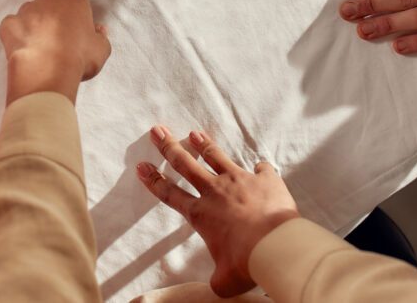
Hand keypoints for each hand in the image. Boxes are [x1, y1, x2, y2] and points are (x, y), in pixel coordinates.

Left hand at [0, 0, 110, 103]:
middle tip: (50, 13)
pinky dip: (17, 37)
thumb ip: (98, 39)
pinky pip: (12, 27)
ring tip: (41, 48)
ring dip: (33, 23)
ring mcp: (27, 10)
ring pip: (27, 10)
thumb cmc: (78, 60)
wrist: (48, 74)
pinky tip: (25, 52)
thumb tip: (97, 33)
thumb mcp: (100, 51)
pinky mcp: (9, 24)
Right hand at [137, 126, 299, 297]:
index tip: (141, 166)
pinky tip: (261, 166)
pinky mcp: (264, 179)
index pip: (170, 194)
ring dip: (203, 144)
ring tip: (194, 133)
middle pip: (186, 164)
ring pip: (217, 156)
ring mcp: (239, 180)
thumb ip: (218, 279)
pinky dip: (261, 170)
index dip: (154, 180)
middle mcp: (215, 191)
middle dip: (169, 146)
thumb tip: (217, 286)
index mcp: (201, 214)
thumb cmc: (246, 263)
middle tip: (157, 130)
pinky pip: (262, 170)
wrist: (275, 246)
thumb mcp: (225, 280)